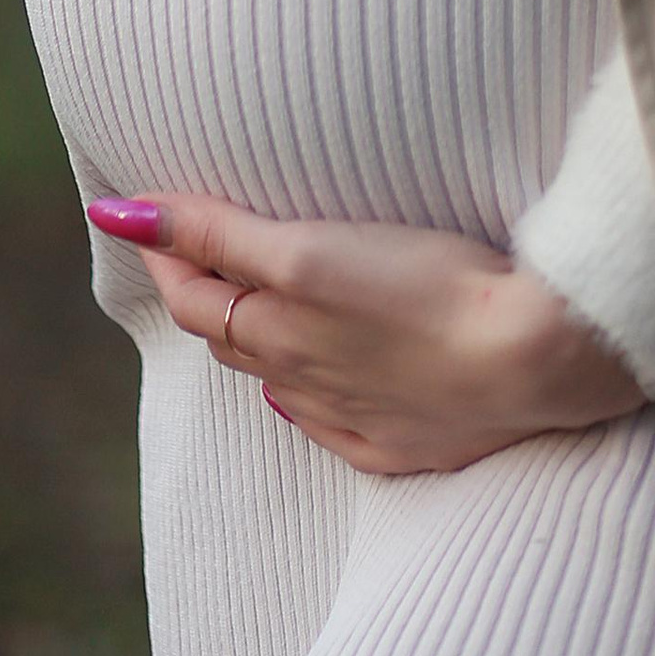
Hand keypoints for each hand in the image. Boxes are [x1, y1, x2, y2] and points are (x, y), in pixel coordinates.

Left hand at [86, 190, 645, 473]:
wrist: (536, 360)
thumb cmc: (427, 289)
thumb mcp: (310, 250)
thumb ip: (219, 232)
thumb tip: (118, 214)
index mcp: (280, 331)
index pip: (196, 294)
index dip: (166, 250)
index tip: (141, 213)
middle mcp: (306, 382)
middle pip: (233, 336)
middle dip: (201, 293)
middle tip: (182, 250)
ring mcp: (359, 417)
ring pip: (280, 380)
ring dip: (253, 342)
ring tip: (241, 305)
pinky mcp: (409, 442)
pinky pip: (335, 428)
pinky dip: (307, 403)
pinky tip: (303, 393)